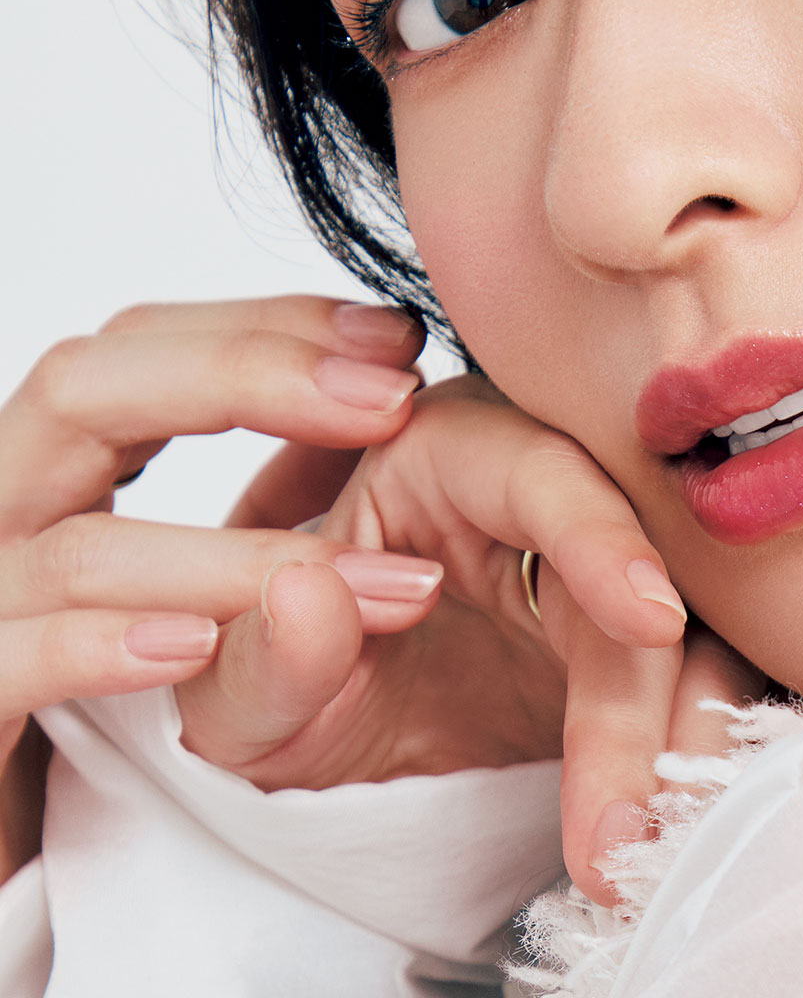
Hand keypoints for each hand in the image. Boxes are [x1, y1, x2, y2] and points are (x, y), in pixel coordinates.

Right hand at [0, 294, 447, 884]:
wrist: (11, 840)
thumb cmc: (117, 706)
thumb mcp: (208, 578)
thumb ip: (278, 500)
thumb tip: (393, 409)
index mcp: (59, 467)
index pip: (149, 345)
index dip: (273, 327)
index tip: (398, 341)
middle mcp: (0, 513)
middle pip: (83, 389)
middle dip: (247, 376)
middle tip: (394, 401)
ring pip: (77, 546)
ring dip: (241, 556)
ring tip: (379, 577)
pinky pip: (9, 659)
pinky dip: (106, 648)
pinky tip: (202, 646)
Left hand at [179, 375, 766, 904]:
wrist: (328, 742)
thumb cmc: (281, 679)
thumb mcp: (234, 691)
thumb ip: (260, 654)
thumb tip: (310, 595)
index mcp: (447, 451)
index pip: (541, 472)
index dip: (602, 539)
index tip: (650, 622)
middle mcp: (549, 489)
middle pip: (646, 557)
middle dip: (649, 694)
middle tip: (623, 827)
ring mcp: (608, 566)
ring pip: (697, 629)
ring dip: (684, 740)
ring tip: (634, 854)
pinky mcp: (644, 642)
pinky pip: (698, 685)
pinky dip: (689, 757)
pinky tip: (665, 832)